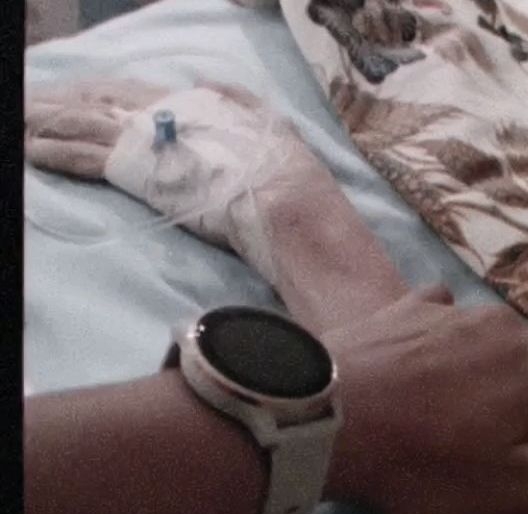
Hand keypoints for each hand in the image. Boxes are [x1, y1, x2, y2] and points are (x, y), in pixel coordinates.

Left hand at [25, 79, 319, 276]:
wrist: (281, 198)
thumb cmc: (282, 169)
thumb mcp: (266, 124)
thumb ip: (236, 101)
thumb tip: (210, 83)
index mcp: (192, 101)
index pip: (133, 93)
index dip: (101, 94)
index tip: (77, 95)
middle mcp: (162, 113)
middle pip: (99, 102)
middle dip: (62, 104)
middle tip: (30, 104)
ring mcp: (146, 140)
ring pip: (83, 124)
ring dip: (47, 125)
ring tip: (20, 125)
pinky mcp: (135, 172)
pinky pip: (84, 157)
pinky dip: (56, 152)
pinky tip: (32, 151)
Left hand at [322, 286, 527, 513]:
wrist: (326, 420)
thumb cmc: (424, 462)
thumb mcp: (514, 487)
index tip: (522, 457)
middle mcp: (502, 321)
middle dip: (522, 400)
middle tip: (479, 442)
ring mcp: (449, 307)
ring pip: (486, 342)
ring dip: (479, 373)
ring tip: (439, 411)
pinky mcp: (403, 305)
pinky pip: (438, 318)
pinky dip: (437, 342)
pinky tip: (412, 368)